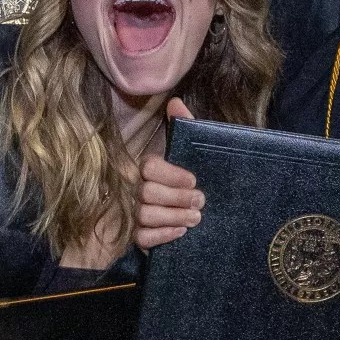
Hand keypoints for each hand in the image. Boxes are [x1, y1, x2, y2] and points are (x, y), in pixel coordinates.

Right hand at [134, 98, 205, 248]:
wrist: (203, 210)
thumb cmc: (193, 179)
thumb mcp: (192, 152)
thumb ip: (185, 126)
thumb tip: (175, 102)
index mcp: (150, 167)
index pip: (149, 167)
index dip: (171, 174)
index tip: (194, 180)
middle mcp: (138, 188)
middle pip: (148, 192)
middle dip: (176, 198)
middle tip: (200, 201)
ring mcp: (136, 213)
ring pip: (145, 215)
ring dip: (173, 216)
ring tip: (196, 218)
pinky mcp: (138, 236)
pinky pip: (142, 237)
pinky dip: (162, 235)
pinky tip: (181, 232)